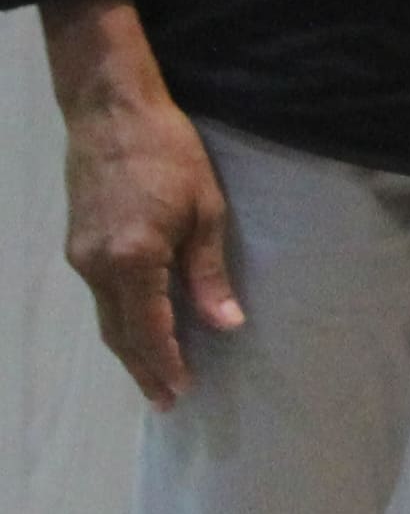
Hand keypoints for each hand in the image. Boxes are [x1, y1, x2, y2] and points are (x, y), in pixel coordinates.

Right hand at [49, 0, 237, 409]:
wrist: (112, 112)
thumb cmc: (170, 154)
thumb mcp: (206, 212)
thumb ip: (209, 275)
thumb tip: (226, 326)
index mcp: (132, 260)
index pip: (149, 330)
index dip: (166, 364)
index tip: (181, 392)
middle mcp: (97, 266)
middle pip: (119, 334)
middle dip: (144, 369)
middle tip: (166, 401)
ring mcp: (80, 257)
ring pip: (106, 318)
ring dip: (130, 349)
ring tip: (155, 376)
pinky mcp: (77, 245)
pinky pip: (100, 297)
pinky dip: (120, 320)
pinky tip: (139, 330)